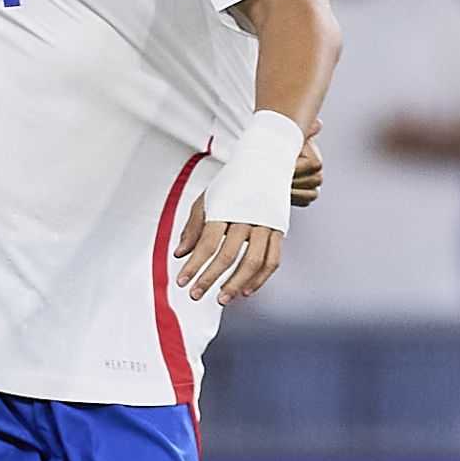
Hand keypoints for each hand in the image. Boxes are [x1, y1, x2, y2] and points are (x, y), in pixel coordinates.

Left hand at [172, 117, 319, 302]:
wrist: (265, 161)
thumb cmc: (230, 184)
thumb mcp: (207, 200)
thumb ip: (193, 228)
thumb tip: (179, 254)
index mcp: (224, 208)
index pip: (206, 244)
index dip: (194, 266)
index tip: (181, 282)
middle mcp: (246, 217)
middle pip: (227, 256)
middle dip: (210, 279)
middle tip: (196, 295)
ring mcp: (266, 224)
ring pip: (253, 262)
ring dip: (236, 284)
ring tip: (221, 299)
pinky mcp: (280, 229)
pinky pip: (273, 260)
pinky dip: (260, 278)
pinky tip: (245, 291)